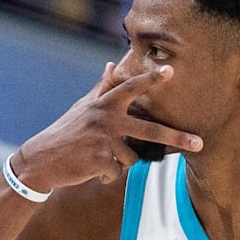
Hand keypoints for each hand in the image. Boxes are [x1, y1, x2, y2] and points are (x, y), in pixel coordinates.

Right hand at [13, 63, 202, 191]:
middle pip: (150, 129)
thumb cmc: (66, 132)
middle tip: (200, 142)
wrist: (40, 161)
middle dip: (177, 137)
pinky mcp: (100, 160)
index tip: (171, 71)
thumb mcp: (83, 108)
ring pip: (132, 158)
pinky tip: (91, 170)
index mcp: (104, 104)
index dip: (151, 79)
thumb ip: (102, 88)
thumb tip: (112, 64)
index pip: (131, 88)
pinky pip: (117, 173)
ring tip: (98, 159)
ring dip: (120, 164)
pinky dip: (107, 176)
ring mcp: (104, 140)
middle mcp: (106, 119)